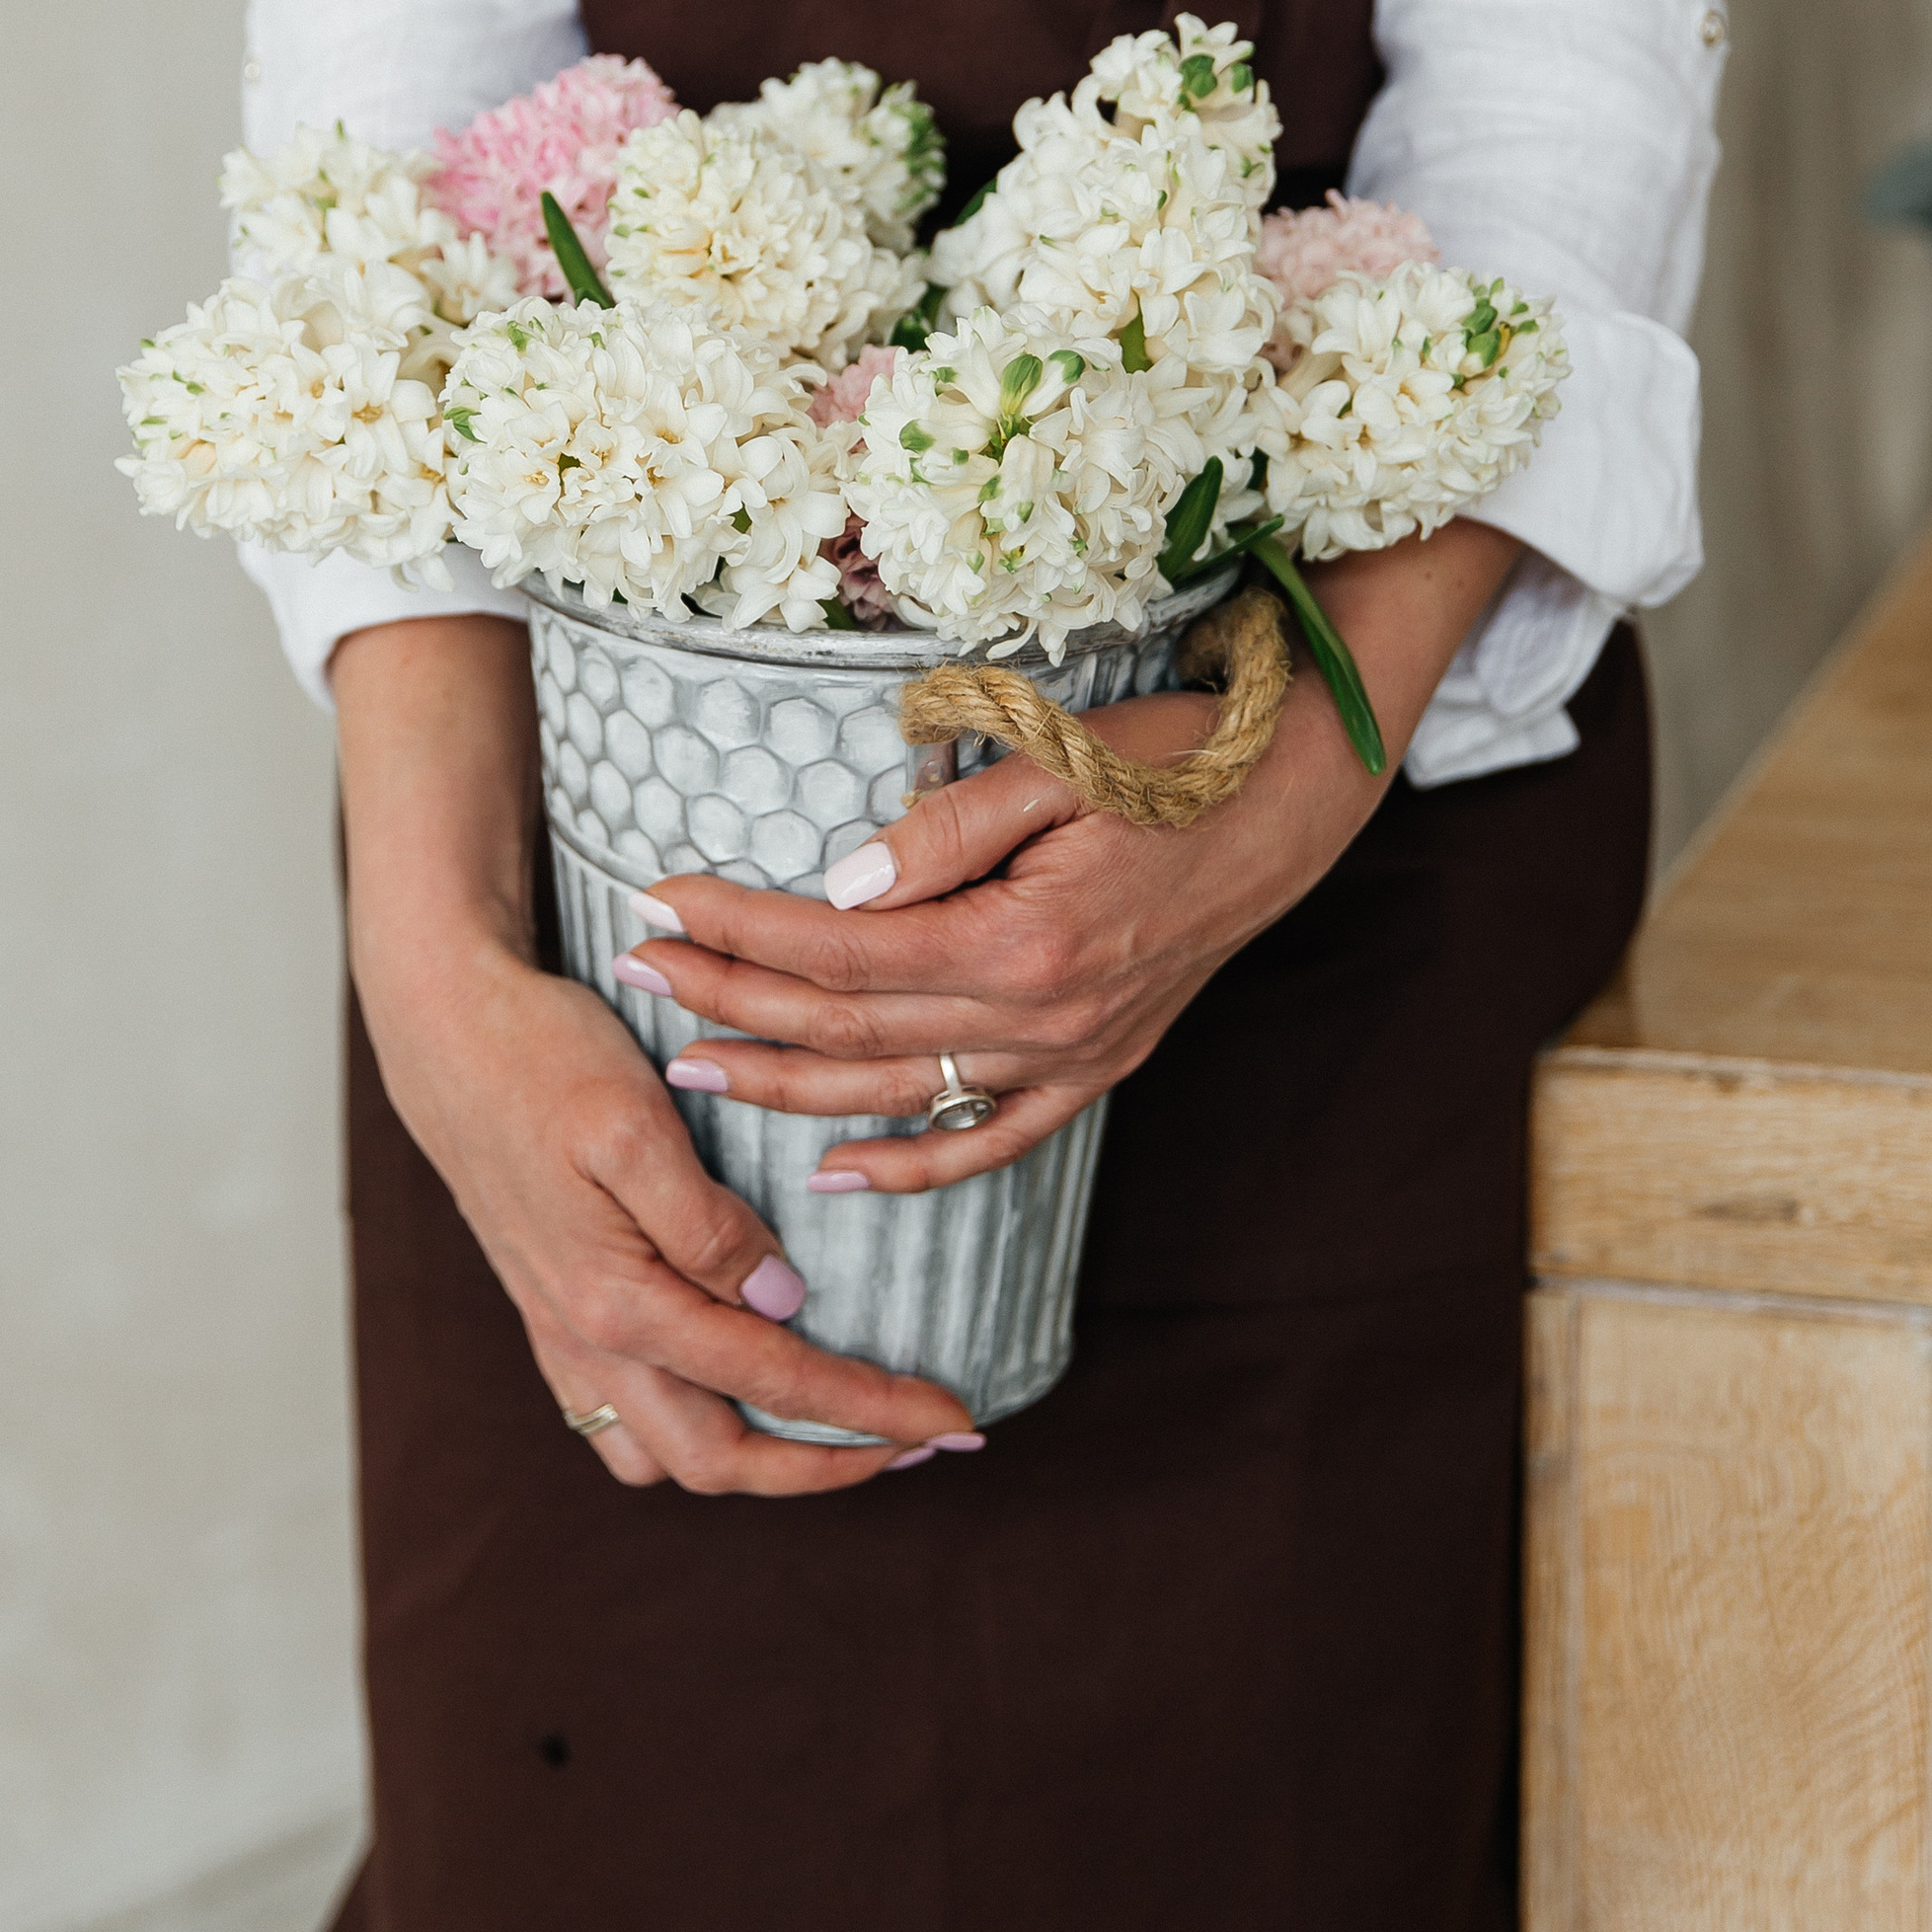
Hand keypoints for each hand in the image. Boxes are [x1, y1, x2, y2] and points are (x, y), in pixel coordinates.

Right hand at [334, 617, 976, 1494]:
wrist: (441, 1029)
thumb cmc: (541, 1057)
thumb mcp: (631, 1119)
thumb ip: (704, 1224)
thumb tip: (779, 1309)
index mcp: (615, 1298)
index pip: (771, 1382)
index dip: (870, 1411)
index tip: (953, 1420)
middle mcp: (585, 1338)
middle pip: (720, 1460)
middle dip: (831, 1463)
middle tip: (920, 1440)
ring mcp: (560, 1333)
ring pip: (665, 1454)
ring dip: (759, 1461)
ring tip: (842, 1431)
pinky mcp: (550, 1312)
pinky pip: (620, 1418)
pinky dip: (688, 1432)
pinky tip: (733, 1396)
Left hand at [617, 524, 1521, 1193]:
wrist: (1294, 804)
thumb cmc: (1173, 762)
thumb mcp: (1057, 760)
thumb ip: (944, 829)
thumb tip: (839, 886)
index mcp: (1020, 939)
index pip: (840, 945)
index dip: (742, 928)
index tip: (662, 900)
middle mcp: (1041, 1018)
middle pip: (849, 1024)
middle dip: (732, 1000)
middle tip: (637, 975)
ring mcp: (1070, 1056)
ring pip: (899, 1092)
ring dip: (786, 1082)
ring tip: (690, 1063)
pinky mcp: (1095, 1068)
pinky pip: (990, 1139)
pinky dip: (911, 1165)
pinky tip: (834, 1171)